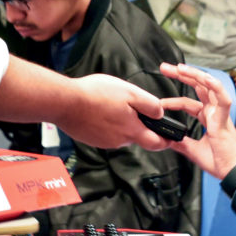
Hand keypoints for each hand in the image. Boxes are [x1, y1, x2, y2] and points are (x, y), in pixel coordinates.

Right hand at [58, 73, 174, 150]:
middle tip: (131, 108)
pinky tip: (98, 111)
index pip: (157, 143)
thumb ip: (149, 104)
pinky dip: (106, 124)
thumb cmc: (96, 94)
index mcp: (132, 130)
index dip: (166, 141)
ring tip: (110, 105)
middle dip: (139, 125)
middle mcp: (120, 141)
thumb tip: (160, 113)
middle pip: (137, 136)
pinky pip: (105, 133)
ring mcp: (104, 142)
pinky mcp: (92, 140)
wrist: (65, 102)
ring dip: (120, 123)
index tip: (171, 138)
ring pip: (120, 134)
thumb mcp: (130, 92)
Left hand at [155, 63, 235, 177]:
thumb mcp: (193, 150)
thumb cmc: (220, 162)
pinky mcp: (225, 119)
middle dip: (182, 76)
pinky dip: (216, 88)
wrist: (233, 172)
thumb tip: (166, 139)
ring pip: (209, 87)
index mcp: (208, 118)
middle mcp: (215, 113)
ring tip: (180, 68)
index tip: (158, 102)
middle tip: (166, 68)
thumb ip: (180, 142)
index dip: (173, 100)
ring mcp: (220, 114)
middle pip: (198, 88)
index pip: (188, 102)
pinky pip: (223, 100)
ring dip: (195, 75)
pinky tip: (206, 78)